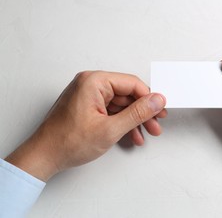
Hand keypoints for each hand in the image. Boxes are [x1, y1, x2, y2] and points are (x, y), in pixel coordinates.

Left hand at [5, 71, 166, 181]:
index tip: (159, 111)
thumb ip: (137, 113)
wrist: (43, 157)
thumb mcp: (110, 129)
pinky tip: (131, 135)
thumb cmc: (67, 142)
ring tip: (145, 133)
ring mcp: (88, 95)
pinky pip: (111, 110)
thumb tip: (156, 101)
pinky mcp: (88, 106)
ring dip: (134, 120)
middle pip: (127, 94)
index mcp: (94, 81)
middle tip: (155, 125)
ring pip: (121, 104)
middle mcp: (90, 84)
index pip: (132, 84)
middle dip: (142, 112)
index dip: (149, 98)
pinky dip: (122, 122)